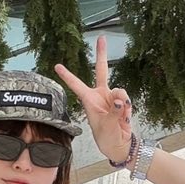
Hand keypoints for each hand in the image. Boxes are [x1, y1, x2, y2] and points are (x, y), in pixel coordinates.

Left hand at [54, 35, 132, 164]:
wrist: (120, 145)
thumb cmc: (106, 138)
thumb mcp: (106, 127)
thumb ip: (114, 112)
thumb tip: (120, 101)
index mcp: (88, 100)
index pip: (76, 85)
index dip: (67, 75)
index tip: (57, 65)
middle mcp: (99, 95)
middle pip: (101, 70)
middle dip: (101, 55)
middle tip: (102, 38)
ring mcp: (111, 97)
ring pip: (120, 90)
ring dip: (122, 102)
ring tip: (120, 116)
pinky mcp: (122, 102)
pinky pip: (127, 99)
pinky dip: (127, 108)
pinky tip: (124, 117)